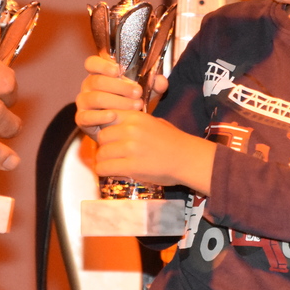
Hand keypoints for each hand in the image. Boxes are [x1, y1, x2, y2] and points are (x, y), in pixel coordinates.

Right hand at [74, 54, 167, 137]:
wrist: (124, 129)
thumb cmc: (132, 103)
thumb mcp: (146, 92)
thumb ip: (154, 84)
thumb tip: (160, 81)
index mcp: (99, 74)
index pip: (92, 63)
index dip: (102, 64)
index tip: (118, 70)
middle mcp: (88, 86)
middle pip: (97, 81)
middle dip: (120, 86)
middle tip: (138, 92)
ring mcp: (83, 102)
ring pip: (94, 98)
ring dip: (116, 101)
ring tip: (136, 106)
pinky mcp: (82, 119)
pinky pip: (86, 117)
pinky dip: (100, 116)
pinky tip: (113, 116)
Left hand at [93, 109, 213, 194]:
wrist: (189, 159)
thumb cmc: (173, 142)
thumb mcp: (154, 122)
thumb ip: (133, 122)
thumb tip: (114, 125)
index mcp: (135, 116)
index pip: (106, 118)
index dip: (107, 129)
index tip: (112, 138)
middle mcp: (131, 129)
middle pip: (101, 137)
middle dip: (105, 146)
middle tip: (114, 155)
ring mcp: (130, 148)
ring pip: (101, 154)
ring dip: (104, 161)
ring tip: (115, 165)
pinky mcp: (131, 166)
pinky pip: (104, 168)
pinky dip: (106, 172)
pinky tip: (115, 172)